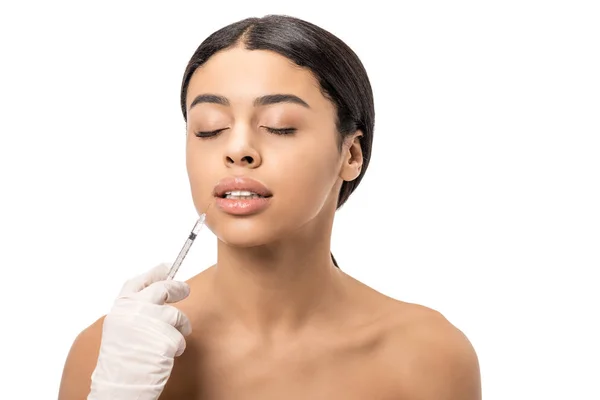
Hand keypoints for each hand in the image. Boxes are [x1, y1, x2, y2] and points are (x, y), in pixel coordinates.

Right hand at [87, 264, 191, 399]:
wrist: (119, 386)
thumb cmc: (121, 360)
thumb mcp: (120, 327)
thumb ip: (135, 308)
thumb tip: (159, 290)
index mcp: (121, 308)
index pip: (139, 281)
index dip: (155, 272)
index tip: (167, 267)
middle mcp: (134, 311)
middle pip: (163, 289)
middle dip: (177, 288)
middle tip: (184, 290)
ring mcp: (150, 324)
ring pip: (176, 315)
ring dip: (179, 326)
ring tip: (171, 340)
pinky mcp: (165, 339)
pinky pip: (180, 336)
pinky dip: (178, 345)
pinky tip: (168, 354)